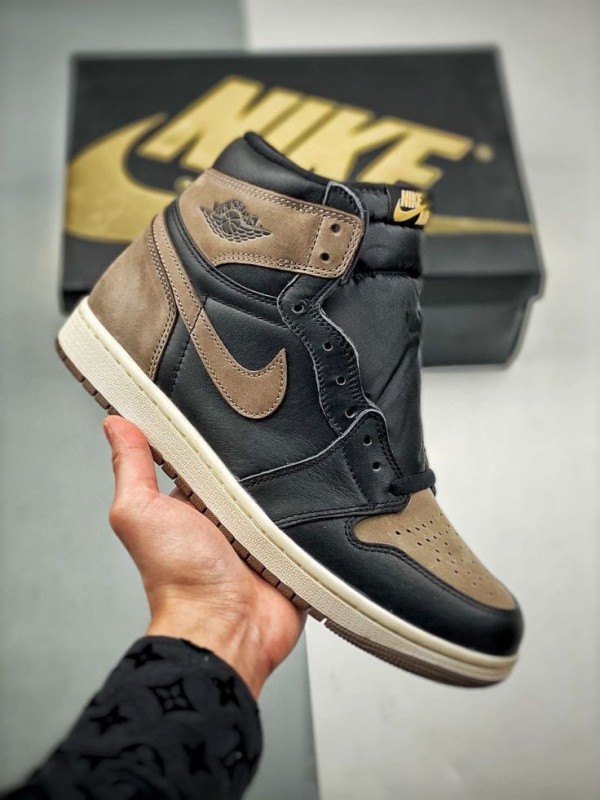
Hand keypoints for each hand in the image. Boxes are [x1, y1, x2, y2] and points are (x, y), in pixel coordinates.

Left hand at [103, 416, 304, 697]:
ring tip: (297, 464)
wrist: (226, 629)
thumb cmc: (179, 580)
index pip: (205, 454)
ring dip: (290, 482)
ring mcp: (261, 533)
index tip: (223, 402)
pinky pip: (312, 520)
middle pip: (249, 470)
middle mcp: (227, 517)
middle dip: (259, 454)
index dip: (211, 432)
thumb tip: (116, 425)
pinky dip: (315, 510)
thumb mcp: (141, 512)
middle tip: (268, 434)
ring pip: (284, 491)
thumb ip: (131, 468)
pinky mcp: (292, 549)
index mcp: (192, 503)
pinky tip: (318, 494)